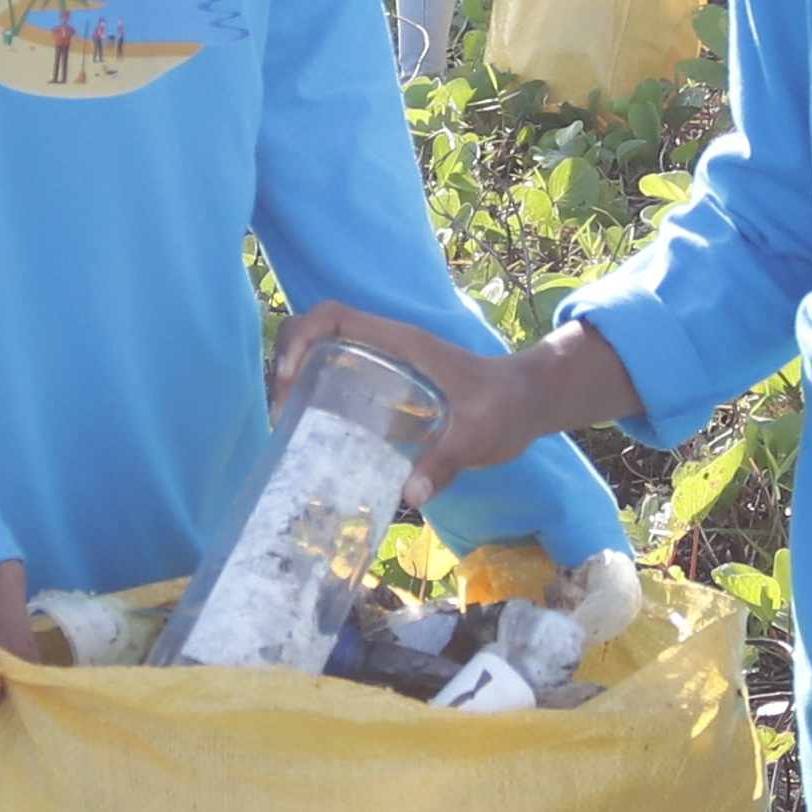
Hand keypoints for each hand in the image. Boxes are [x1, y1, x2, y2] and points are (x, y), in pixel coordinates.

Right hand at [286, 302, 642, 493]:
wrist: (531, 401)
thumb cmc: (507, 407)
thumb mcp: (480, 434)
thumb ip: (447, 461)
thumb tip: (407, 495)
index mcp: (401, 342)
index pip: (334, 316)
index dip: (300, 338)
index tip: (290, 381)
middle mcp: (388, 346)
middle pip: (318, 335)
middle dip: (288, 365)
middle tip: (280, 416)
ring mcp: (387, 363)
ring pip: (325, 355)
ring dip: (298, 383)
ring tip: (287, 429)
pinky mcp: (390, 385)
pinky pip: (341, 378)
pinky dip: (318, 398)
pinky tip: (316, 439)